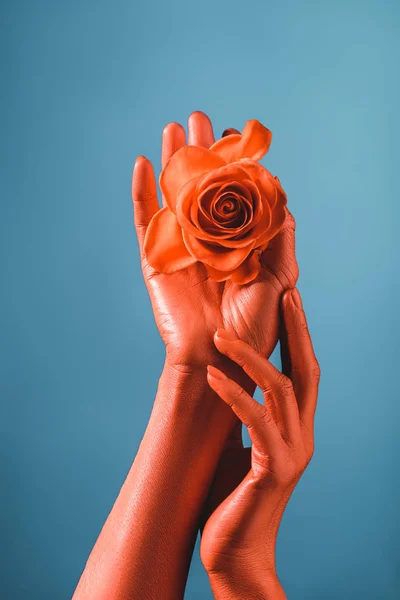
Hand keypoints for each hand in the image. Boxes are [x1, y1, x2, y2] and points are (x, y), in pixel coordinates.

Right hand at [132, 112, 297, 369]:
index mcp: (236, 242)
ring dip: (171, 161)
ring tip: (173, 128)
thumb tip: (283, 198)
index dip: (232, 164)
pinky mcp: (154, 260)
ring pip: (172, 195)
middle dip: (201, 151)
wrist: (217, 358)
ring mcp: (179, 247)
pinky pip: (144, 220)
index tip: (235, 134)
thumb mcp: (278, 279)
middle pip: (201, 186)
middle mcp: (207, 240)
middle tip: (199, 117)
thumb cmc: (253, 326)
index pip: (233, 193)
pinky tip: (143, 163)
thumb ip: (280, 239)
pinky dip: (141, 192)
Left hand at [200, 288, 319, 598]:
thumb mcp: (238, 446)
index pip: (302, 373)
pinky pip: (257, 422)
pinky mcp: (273, 471)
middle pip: (307, 372)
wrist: (235, 554)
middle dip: (298, 331)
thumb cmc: (231, 498)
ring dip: (251, 358)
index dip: (299, 336)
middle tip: (286, 295)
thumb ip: (242, 415)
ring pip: (281, 391)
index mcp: (295, 430)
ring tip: (223, 334)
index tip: (290, 302)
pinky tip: (214, 376)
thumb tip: (222, 378)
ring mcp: (292, 454)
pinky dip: (235, 395)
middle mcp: (302, 437)